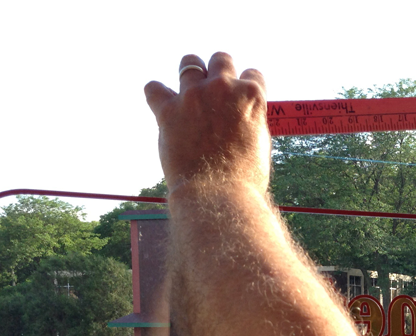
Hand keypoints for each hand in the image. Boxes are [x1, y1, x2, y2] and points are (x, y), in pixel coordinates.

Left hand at [144, 52, 269, 194]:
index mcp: (251, 97)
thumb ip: (251, 122)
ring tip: (189, 92)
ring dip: (190, 74)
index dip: (246, 86)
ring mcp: (194, 96)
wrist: (218, 196)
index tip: (240, 98)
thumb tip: (242, 117)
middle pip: (220, 59)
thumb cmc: (244, 179)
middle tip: (215, 91)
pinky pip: (154, 88)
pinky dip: (157, 95)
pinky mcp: (168, 109)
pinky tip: (163, 106)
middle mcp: (223, 88)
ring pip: (189, 63)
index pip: (253, 75)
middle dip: (219, 71)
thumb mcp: (260, 145)